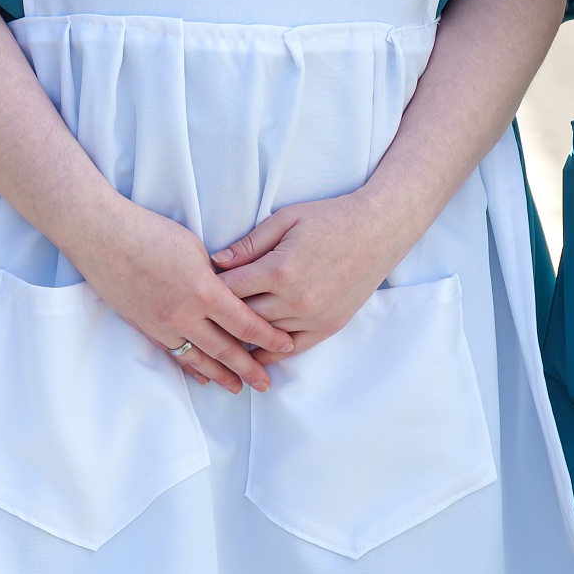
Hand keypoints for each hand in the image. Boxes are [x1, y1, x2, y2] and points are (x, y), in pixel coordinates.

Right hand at [65, 198, 294, 391]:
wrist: (102, 237)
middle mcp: (185, 314)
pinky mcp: (145, 327)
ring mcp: (163, 325)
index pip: (245, 323)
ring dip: (222, 375)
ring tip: (239, 388)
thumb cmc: (150, 232)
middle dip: (250, 368)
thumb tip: (232, 290)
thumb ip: (216, 275)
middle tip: (267, 383)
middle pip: (226, 349)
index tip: (286, 346)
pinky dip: (192, 367)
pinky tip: (204, 376)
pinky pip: (174, 354)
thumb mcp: (195, 247)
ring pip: (200, 358)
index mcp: (204, 290)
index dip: (268, 338)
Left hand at [210, 192, 417, 359]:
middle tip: (202, 313)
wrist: (378, 231)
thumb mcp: (286, 219)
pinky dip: (268, 353)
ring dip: (241, 334)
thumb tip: (216, 261)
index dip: (209, 288)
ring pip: (264, 336)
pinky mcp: (328, 327)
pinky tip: (251, 354)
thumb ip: (250, 243)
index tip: (195, 287)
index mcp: (280, 270)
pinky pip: (290, 349)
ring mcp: (312, 317)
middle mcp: (295, 299)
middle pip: (243, 316)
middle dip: (221, 313)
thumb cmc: (330, 218)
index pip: (230, 289)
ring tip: (219, 334)